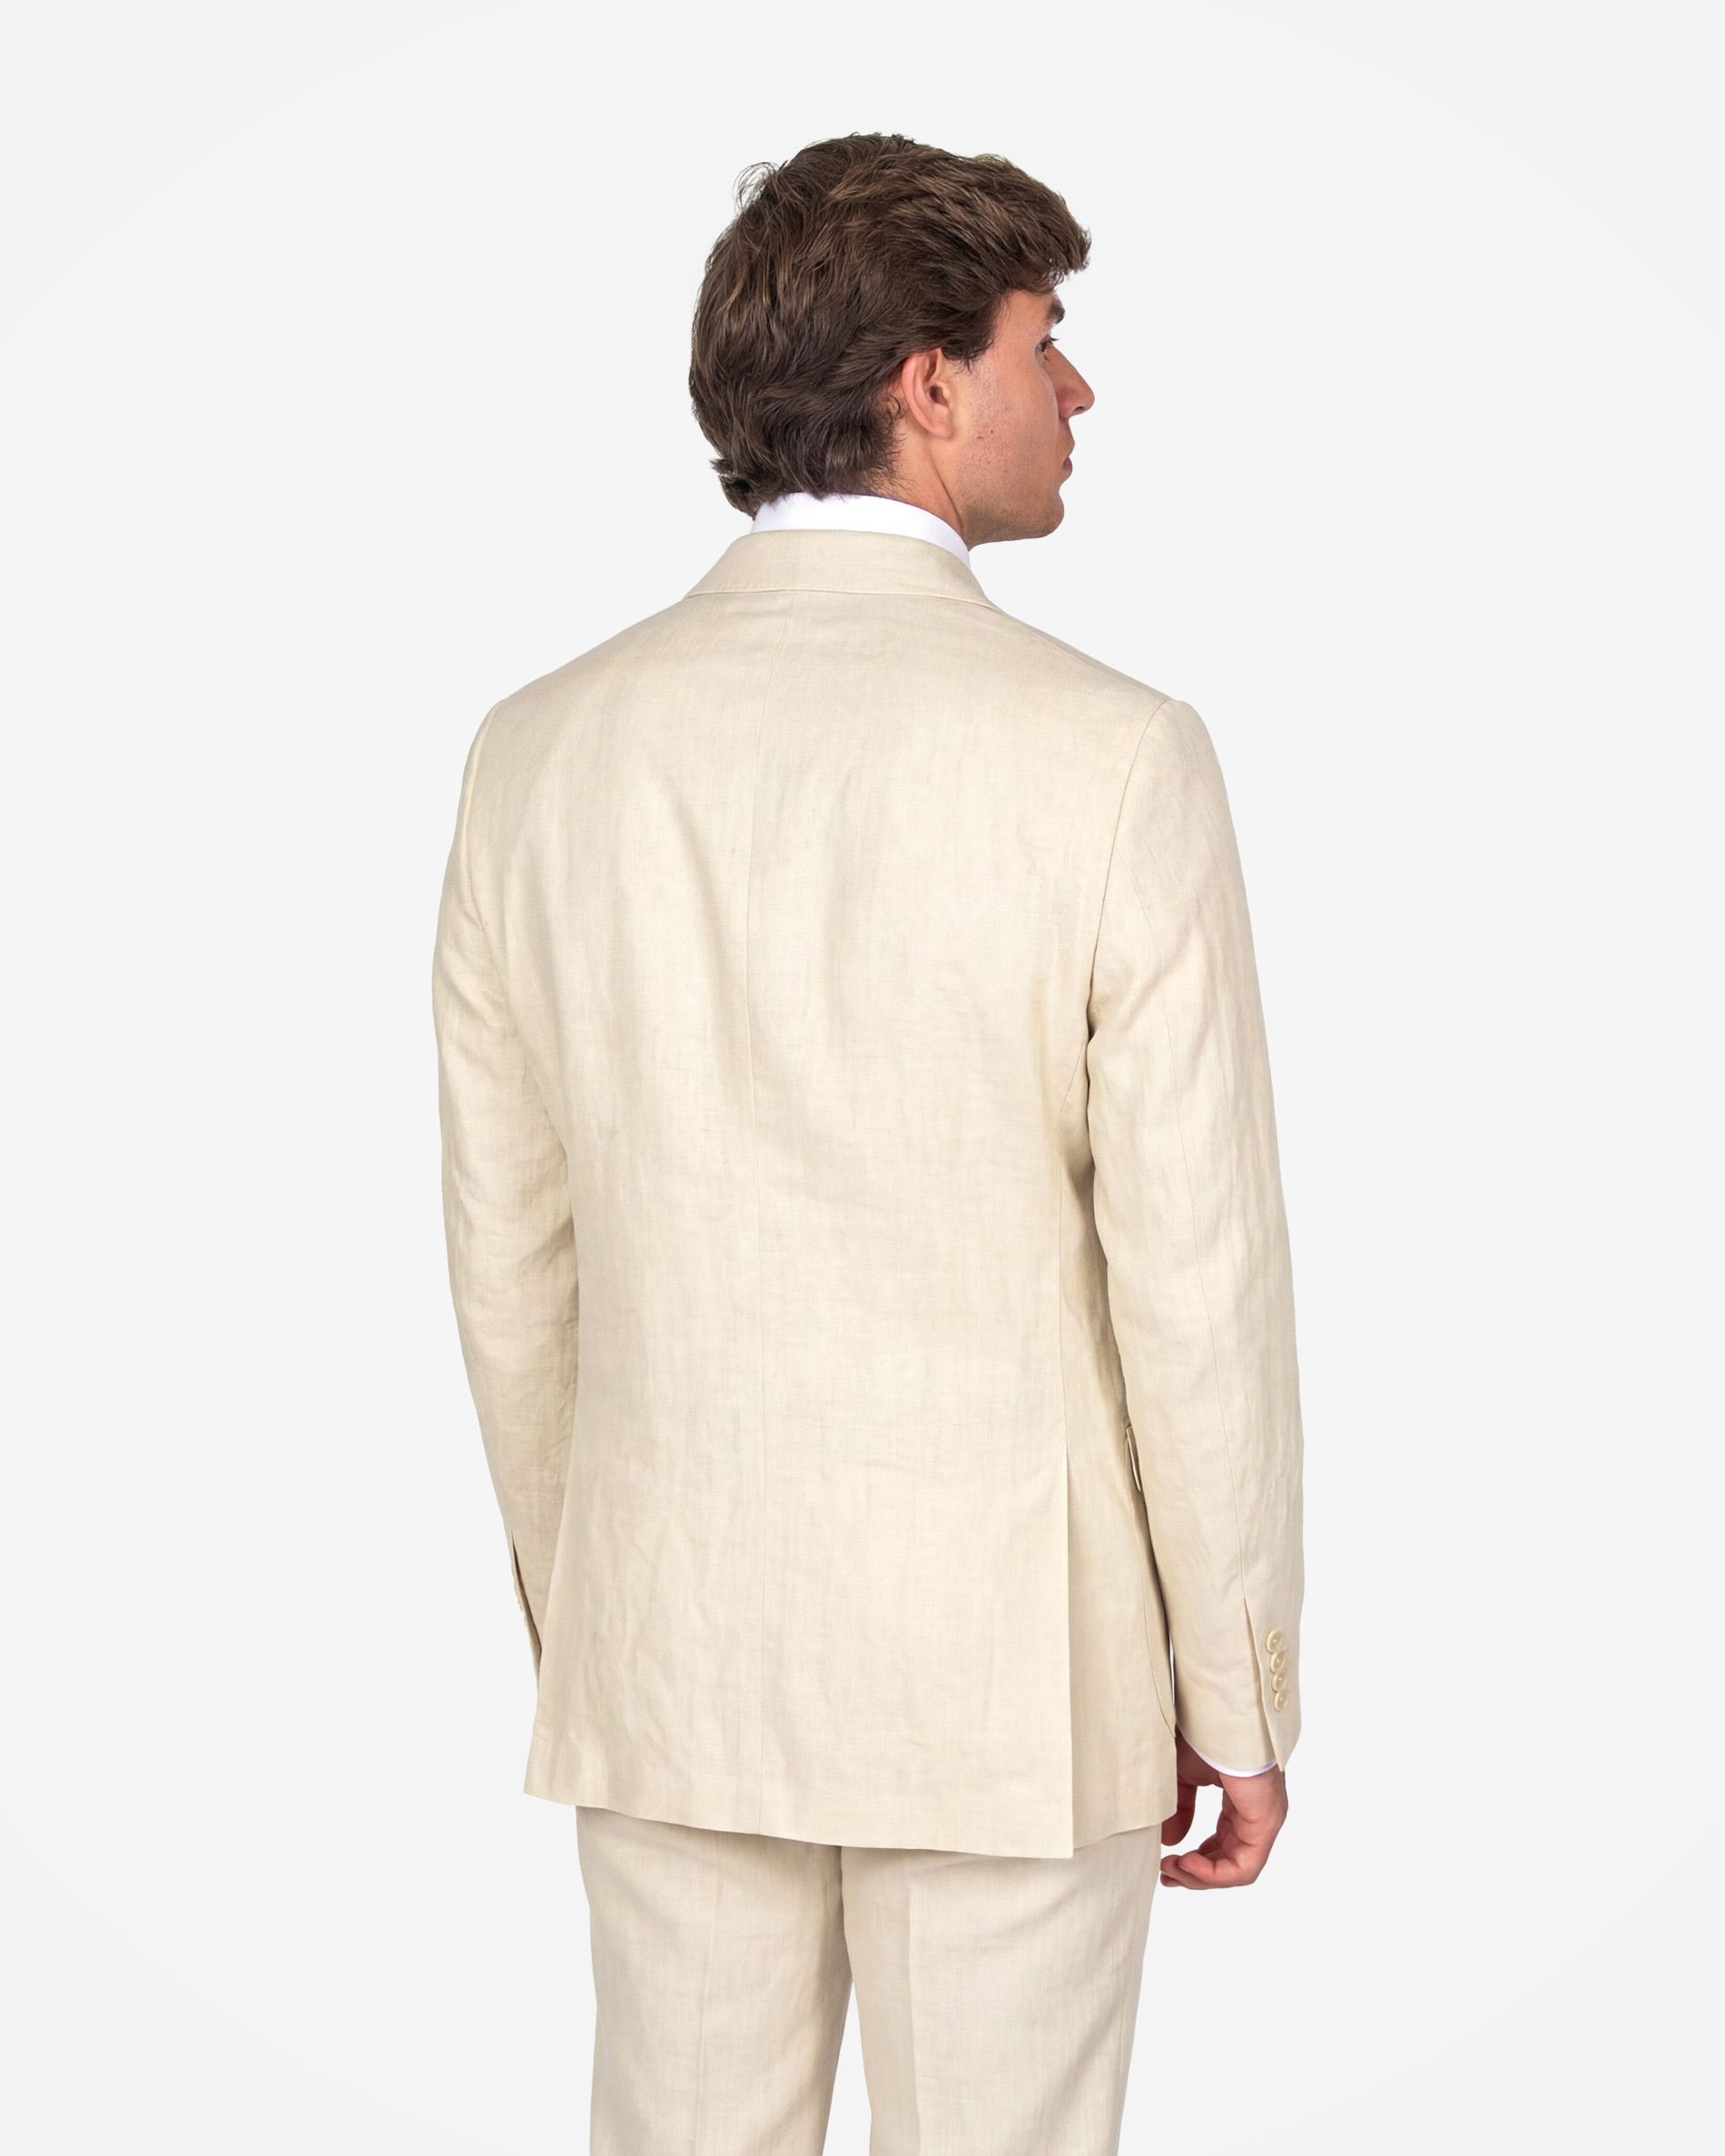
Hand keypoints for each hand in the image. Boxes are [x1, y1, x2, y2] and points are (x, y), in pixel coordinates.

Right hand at [1159, 1731, 1287, 1889]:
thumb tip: (1170, 1841)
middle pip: (1229, 1862)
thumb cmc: (1204, 1734)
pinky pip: (1244, 1866)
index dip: (1195, 1861)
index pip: (1224, 1845)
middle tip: (1165, 1873)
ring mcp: (1265, 1820)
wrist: (1217, 1714)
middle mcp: (1257, 1814)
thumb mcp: (1183, 1776)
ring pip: (1237, 1869)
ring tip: (1173, 1868)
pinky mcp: (1266, 1823)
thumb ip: (1179, 1809)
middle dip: (1195, 1873)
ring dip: (1202, 1876)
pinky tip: (1188, 1863)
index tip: (1165, 1864)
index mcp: (1242, 1802)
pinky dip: (1215, 1873)